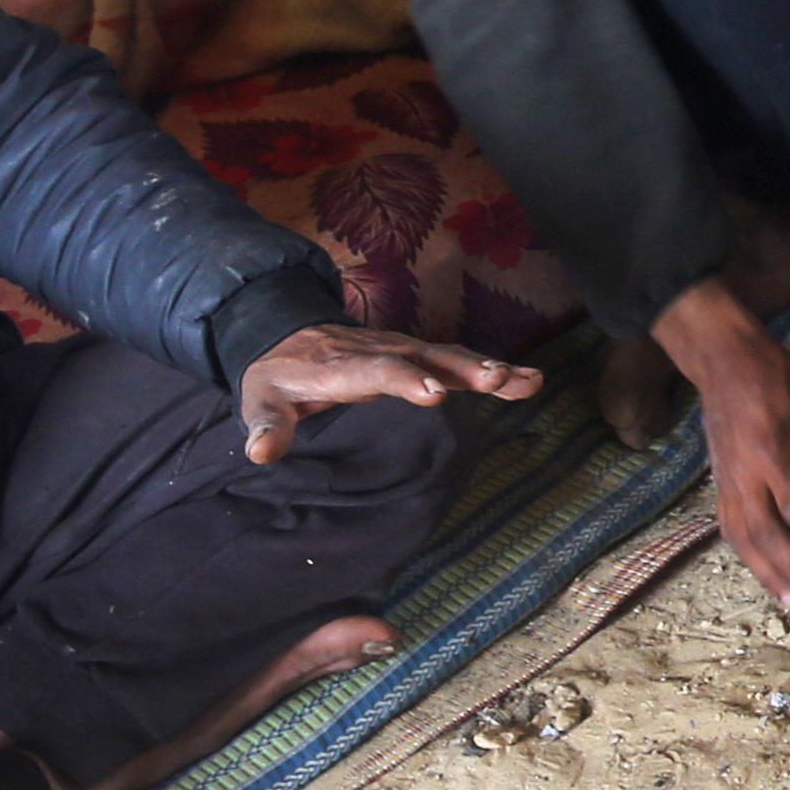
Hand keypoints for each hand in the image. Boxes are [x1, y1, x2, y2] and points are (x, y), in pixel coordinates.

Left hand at [235, 324, 541, 463]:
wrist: (286, 335)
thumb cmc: (276, 376)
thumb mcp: (260, 400)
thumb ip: (266, 426)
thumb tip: (260, 453)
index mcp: (343, 366)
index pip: (378, 369)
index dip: (406, 379)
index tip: (437, 394)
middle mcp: (380, 351)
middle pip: (426, 356)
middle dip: (463, 367)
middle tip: (498, 379)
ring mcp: (402, 350)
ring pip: (449, 355)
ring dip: (488, 367)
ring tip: (528, 380)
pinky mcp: (417, 355)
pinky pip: (457, 359)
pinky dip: (494, 368)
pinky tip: (530, 381)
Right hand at [660, 278, 789, 613]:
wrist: (723, 361)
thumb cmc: (776, 380)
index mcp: (771, 453)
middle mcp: (744, 476)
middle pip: (767, 535)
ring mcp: (726, 484)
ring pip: (745, 541)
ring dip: (770, 574)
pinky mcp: (719, 486)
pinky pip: (733, 531)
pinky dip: (751, 558)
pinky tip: (769, 577)